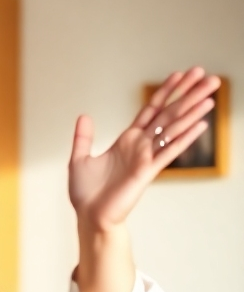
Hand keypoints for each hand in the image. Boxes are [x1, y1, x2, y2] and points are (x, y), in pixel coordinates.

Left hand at [69, 67, 219, 232]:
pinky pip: (168, 151)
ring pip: (173, 128)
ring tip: (211, 95)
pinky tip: (201, 125)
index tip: (180, 74)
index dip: (165, 91)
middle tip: (208, 76)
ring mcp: (146, 158)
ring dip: (192, 111)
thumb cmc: (86, 193)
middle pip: (168, 114)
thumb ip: (84, 137)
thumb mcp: (79, 159)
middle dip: (187, 94)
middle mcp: (140, 146)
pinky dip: (184, 138)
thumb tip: (84, 115)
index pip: (151, 110)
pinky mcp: (147, 171)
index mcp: (127, 140)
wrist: (89, 216)